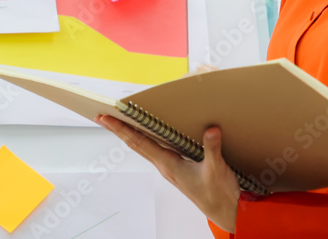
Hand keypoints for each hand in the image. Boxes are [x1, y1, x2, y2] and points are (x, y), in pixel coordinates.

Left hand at [95, 115, 240, 232]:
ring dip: (129, 134)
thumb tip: (210, 130)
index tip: (106, 118)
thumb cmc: (218, 193)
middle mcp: (165, 166)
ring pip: (143, 147)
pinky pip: (155, 150)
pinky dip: (145, 139)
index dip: (121, 129)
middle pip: (135, 143)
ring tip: (118, 122)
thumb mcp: (216, 169)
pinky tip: (145, 134)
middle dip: (118, 129)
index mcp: (169, 165)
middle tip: (102, 115)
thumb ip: (211, 148)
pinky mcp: (177, 169)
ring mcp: (169, 168)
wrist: (225, 211)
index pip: (139, 142)